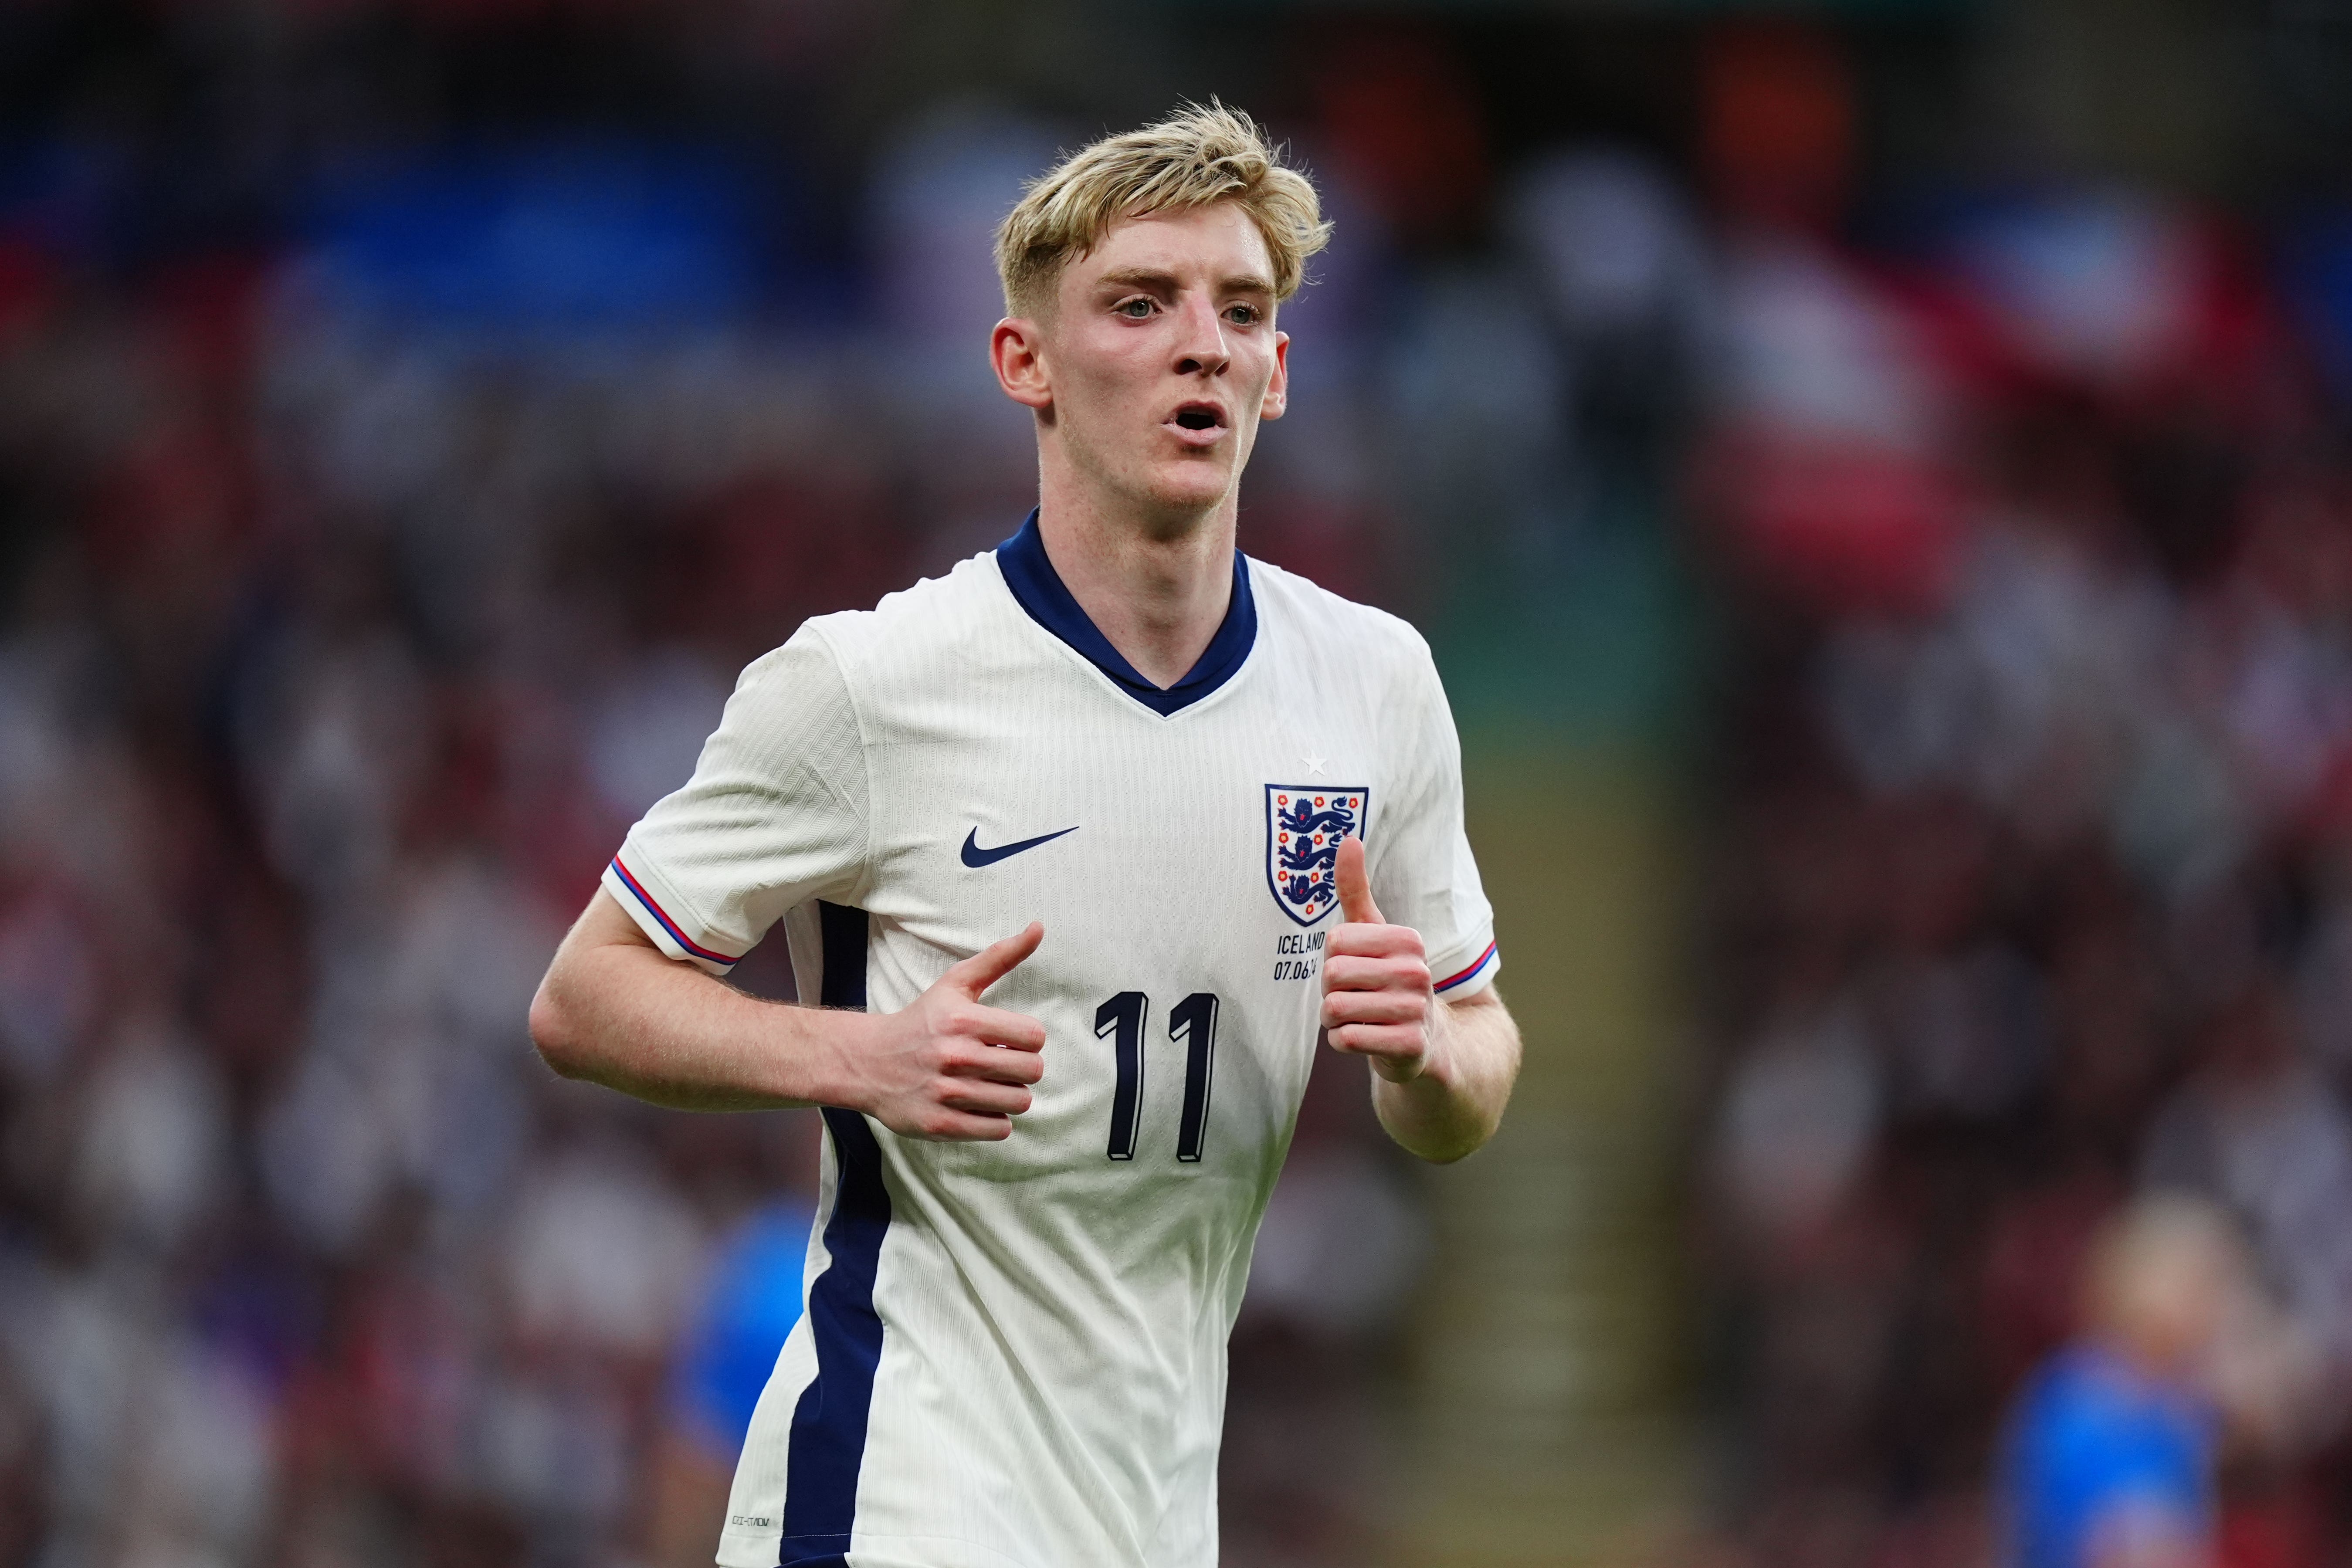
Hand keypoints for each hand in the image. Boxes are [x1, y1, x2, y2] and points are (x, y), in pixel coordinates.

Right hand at [846, 922, 1047, 1139]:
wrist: (868, 1062)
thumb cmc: (922, 1020)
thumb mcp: (956, 983)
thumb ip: (1000, 957)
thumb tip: (1039, 927)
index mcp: (964, 1020)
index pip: (1035, 1037)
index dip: (1027, 1039)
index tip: (1008, 1038)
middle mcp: (956, 1057)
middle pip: (1031, 1072)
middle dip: (1023, 1068)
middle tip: (1002, 1063)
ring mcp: (947, 1094)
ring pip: (1019, 1102)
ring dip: (1010, 1094)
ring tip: (989, 1084)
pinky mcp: (940, 1125)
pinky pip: (998, 1129)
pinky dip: (995, 1120)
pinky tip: (977, 1105)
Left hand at [1320, 839, 1441, 1084]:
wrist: (1426, 1043)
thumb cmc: (1388, 982)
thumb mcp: (1374, 934)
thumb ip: (1356, 889)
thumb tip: (1347, 838)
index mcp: (1408, 940)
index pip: (1335, 942)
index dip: (1333, 960)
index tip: (1355, 969)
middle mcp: (1417, 972)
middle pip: (1332, 976)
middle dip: (1329, 993)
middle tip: (1353, 998)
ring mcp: (1417, 1010)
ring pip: (1335, 1010)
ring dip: (1333, 1020)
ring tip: (1357, 1019)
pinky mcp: (1411, 1046)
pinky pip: (1347, 1040)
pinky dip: (1342, 1042)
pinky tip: (1363, 1039)